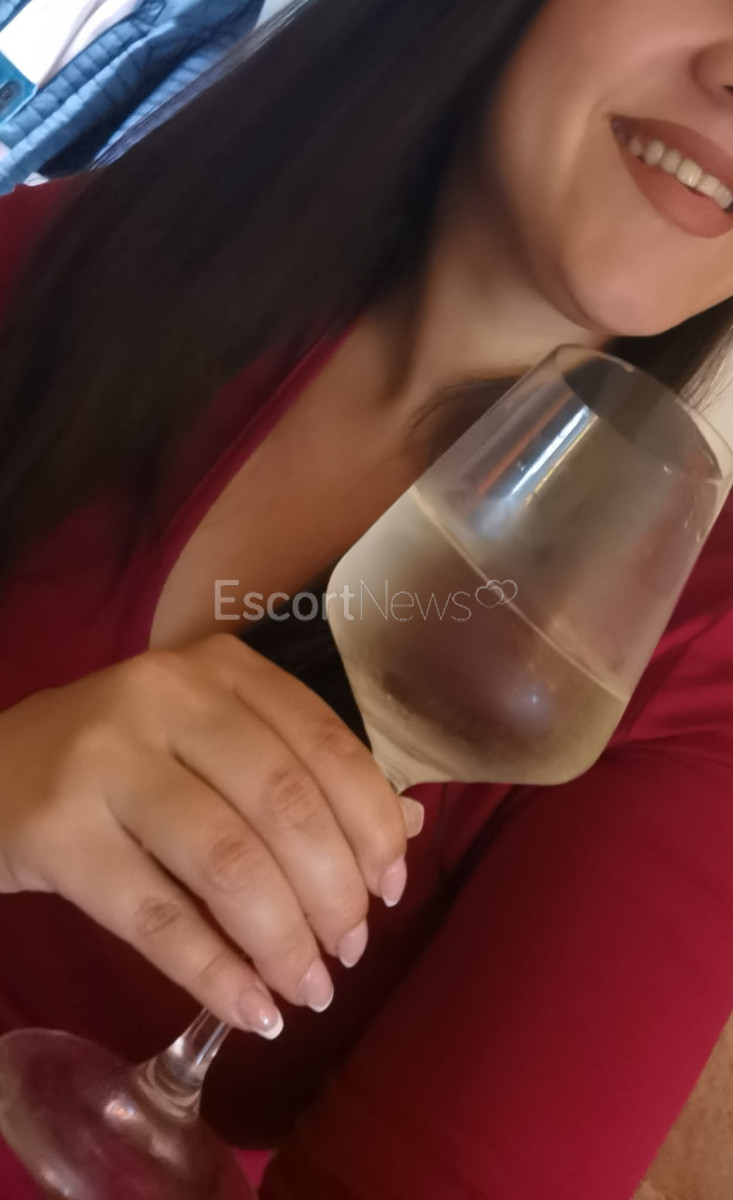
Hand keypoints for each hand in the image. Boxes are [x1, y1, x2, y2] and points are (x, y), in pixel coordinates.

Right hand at [0, 634, 423, 1036]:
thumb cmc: (123, 760)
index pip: (327, 745)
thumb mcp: (212, 744)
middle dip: (334, 892)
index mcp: (221, 670)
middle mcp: (166, 697)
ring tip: (308, 989)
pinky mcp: (56, 831)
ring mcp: (105, 760)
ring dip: (284, 941)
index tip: (391, 889)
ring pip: (228, 862)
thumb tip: (409, 829)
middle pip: (286, 804)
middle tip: (350, 951)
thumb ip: (304, 773)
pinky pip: (157, 917)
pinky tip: (252, 1010)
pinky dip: (216, 974)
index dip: (372, 824)